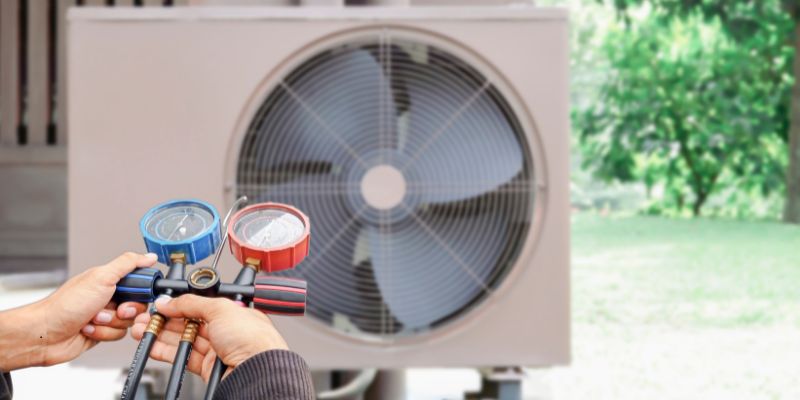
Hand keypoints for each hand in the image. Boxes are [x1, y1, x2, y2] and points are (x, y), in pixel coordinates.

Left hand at [0, 252, 156, 370]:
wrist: (45, 334)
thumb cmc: (65, 305)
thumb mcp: (101, 278)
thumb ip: (127, 264)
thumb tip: (149, 256)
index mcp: (109, 280)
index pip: (139, 282)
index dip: (141, 291)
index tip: (133, 294)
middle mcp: (108, 296)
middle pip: (138, 304)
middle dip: (125, 310)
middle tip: (113, 308)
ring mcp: (105, 315)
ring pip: (128, 322)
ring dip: (110, 323)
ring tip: (92, 319)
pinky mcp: (102, 331)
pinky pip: (118, 335)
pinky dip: (104, 333)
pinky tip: (88, 328)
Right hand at [131, 294, 287, 381]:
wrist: (256, 371)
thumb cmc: (253, 340)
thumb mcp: (221, 309)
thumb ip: (193, 303)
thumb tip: (171, 301)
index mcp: (233, 313)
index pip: (200, 306)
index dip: (180, 305)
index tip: (161, 304)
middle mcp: (226, 331)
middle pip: (189, 323)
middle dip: (166, 319)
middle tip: (146, 317)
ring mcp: (216, 351)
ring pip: (183, 340)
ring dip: (161, 334)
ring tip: (141, 329)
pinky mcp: (207, 368)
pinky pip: (182, 357)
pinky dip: (165, 351)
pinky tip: (153, 345)